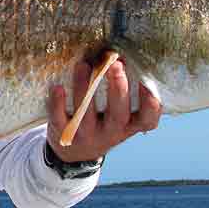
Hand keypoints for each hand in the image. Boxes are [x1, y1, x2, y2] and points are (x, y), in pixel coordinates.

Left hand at [45, 60, 161, 162]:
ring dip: (85, 87)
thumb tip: (121, 54)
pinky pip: (60, 119)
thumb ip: (123, 93)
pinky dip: (58, 103)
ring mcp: (87, 134)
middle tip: (115, 65)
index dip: (151, 103)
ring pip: (87, 113)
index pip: (147, 119)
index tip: (146, 82)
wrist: (74, 153)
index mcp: (128, 125)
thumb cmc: (101, 122)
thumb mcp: (118, 115)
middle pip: (118, 113)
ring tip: (83, 65)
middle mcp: (111, 132)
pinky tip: (58, 87)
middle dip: (118, 88)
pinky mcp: (64, 134)